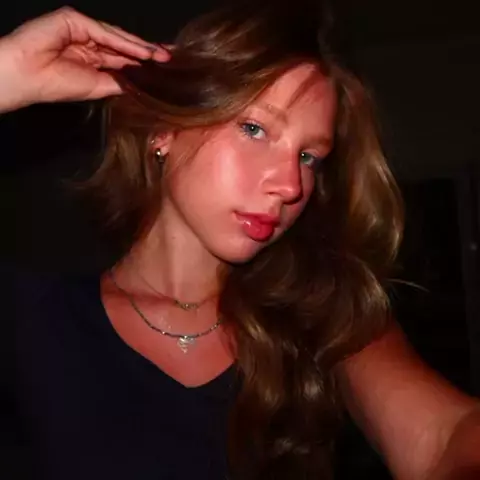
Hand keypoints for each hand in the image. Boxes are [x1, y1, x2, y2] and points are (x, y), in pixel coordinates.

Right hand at [0, 7, 169, 111]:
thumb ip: (119, 81)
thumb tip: (141, 82)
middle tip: (171, 59)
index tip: (164, 69)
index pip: (124, 59)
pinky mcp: (74, 20)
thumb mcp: (97, 87)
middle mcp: (90, 43)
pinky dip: (125, 42)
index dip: (144, 62)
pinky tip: (142, 52)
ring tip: (161, 57)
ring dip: (141, 48)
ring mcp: (82, 29)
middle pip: (125, 45)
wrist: (28, 77)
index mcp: (93, 59)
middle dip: (148, 53)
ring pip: (118, 38)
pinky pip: (104, 32)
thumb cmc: (56, 85)